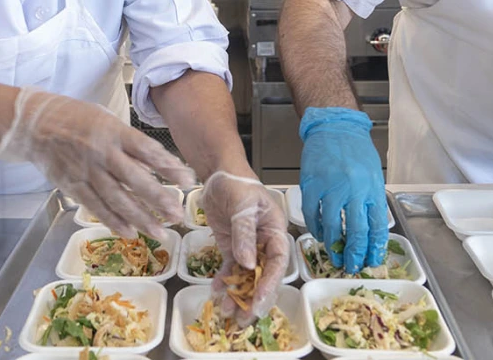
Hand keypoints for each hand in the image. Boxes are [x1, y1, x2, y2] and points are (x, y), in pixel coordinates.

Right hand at [0, 86, 194, 237]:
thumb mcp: (107, 120)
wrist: (35, 124)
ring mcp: (86, 172)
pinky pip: (96, 207)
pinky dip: (113, 222)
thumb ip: (131, 143)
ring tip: (160, 231)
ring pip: (117, 199)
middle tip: (178, 214)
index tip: (187, 180)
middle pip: (135, 180)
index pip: (147, 150)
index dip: (168, 166)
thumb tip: (158, 164)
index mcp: (114, 132)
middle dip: (159, 199)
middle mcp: (101, 153)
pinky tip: (129, 233)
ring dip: (140, 218)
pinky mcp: (73, 186)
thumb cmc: (77, 118)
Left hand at [201, 171, 288, 322]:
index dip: (269, 282)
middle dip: (253, 297)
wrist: (219, 174)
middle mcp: (265, 242)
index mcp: (276, 230)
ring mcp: (248, 246)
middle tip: (243, 319)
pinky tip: (215, 291)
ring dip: (236, 294)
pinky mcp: (232, 247)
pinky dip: (223, 280)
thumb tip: (248, 264)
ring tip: (224, 312)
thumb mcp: (243, 206)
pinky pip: (230, 267)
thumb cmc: (237, 184)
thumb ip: (245, 234)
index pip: (277, 261)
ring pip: (246, 276)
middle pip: (263, 275)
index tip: (258, 299)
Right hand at [299, 107, 387, 273]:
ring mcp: (331, 188)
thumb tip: (371, 232)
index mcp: (372, 188)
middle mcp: (354, 190)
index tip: (371, 261)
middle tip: (351, 266)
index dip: (374, 248)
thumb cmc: (356, 150)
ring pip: (331, 226)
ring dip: (333, 246)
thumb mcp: (373, 175)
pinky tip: (319, 234)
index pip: (376, 227)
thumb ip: (372, 200)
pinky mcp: (312, 185)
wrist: (335, 127)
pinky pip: (312, 214)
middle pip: (355, 232)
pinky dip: (315, 228)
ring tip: (334, 256)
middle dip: (354, 254)